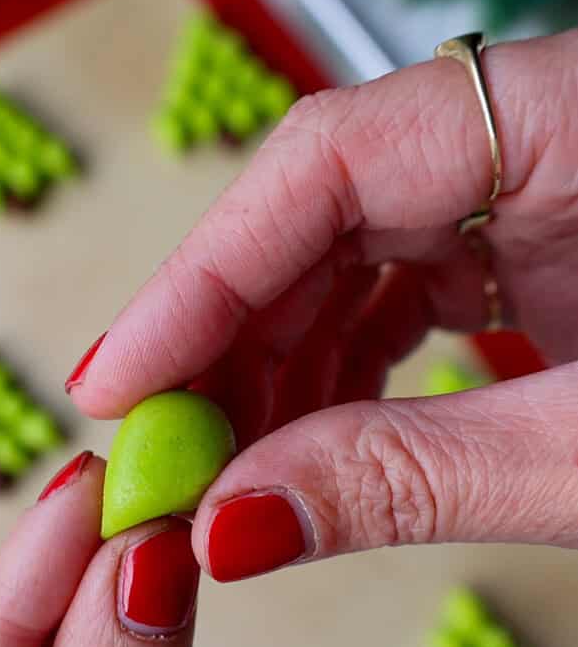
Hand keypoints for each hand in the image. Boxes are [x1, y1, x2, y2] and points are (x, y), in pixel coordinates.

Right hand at [67, 29, 577, 576]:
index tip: (115, 382)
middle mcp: (533, 135)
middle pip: (316, 212)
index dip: (199, 279)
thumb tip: (232, 524)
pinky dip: (339, 367)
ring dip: (273, 366)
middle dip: (224, 343)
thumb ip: (413, 477)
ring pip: (345, 254)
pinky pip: (395, 286)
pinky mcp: (526, 240)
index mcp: (570, 122)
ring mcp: (526, 186)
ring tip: (224, 467)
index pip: (326, 162)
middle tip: (160, 454)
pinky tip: (305, 437)